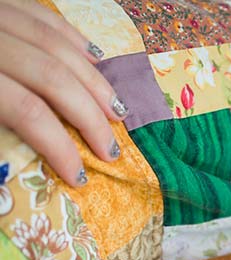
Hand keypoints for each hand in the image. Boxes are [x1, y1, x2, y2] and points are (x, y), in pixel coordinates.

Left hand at [0, 0, 128, 185]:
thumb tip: (19, 176)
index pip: (28, 111)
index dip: (60, 147)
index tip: (79, 177)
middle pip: (54, 77)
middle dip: (89, 117)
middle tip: (109, 149)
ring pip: (57, 45)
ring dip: (94, 82)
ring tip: (115, 112)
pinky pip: (45, 15)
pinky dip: (74, 39)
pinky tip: (95, 58)